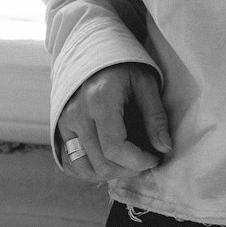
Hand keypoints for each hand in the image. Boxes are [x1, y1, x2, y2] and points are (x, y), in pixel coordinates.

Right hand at [58, 63, 171, 197]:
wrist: (95, 52)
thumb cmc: (125, 68)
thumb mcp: (146, 84)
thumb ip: (156, 117)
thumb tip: (165, 149)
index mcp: (101, 100)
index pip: (115, 148)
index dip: (138, 161)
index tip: (155, 158)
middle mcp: (78, 114)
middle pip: (102, 162)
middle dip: (129, 170)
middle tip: (146, 160)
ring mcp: (66, 122)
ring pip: (86, 168)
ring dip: (111, 173)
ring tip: (129, 162)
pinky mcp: (61, 129)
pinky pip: (72, 163)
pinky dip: (91, 171)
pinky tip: (109, 162)